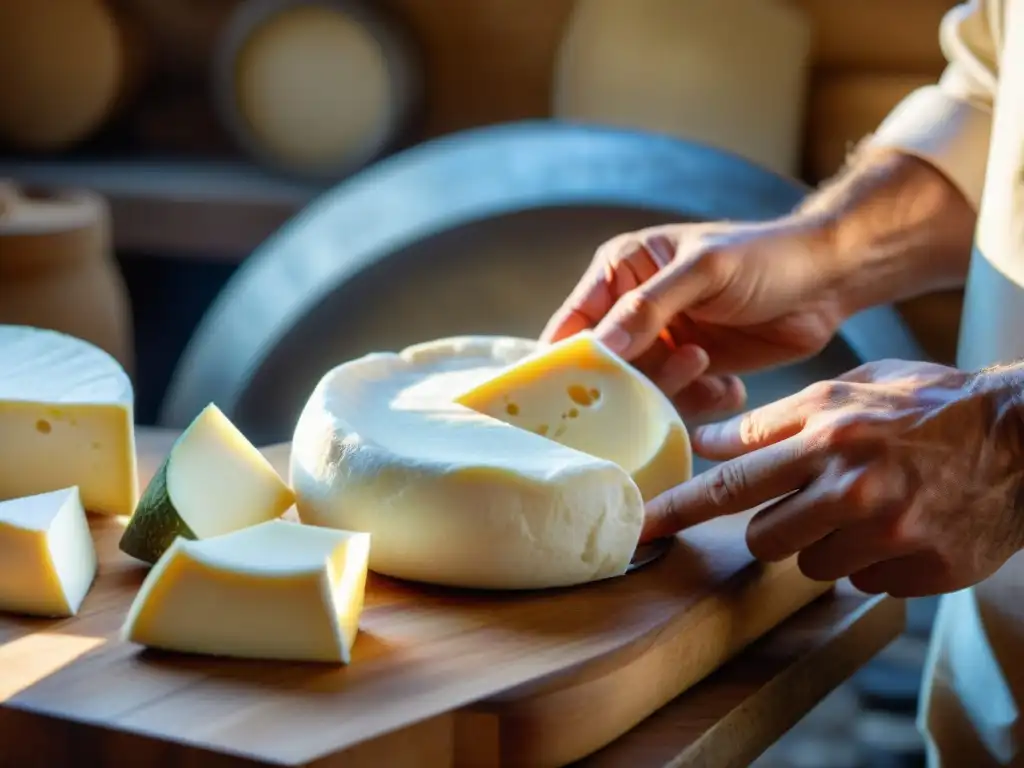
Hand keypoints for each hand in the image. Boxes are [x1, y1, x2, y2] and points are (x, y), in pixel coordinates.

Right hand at [541, 218, 846, 419]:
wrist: (829, 279)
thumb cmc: (763, 256)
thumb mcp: (703, 273)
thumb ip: (646, 310)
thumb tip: (596, 350)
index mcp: (619, 273)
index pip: (571, 325)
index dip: (567, 363)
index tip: (574, 396)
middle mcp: (631, 311)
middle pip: (603, 368)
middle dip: (634, 381)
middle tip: (683, 365)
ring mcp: (662, 344)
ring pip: (639, 391)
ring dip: (673, 391)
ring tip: (708, 366)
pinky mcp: (692, 371)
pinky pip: (676, 403)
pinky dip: (701, 402)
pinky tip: (730, 386)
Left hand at [642, 359, 1023, 597]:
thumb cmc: (930, 405)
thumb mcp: (850, 389)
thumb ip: (775, 420)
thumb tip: (708, 442)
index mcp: (829, 433)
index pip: (732, 481)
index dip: (680, 509)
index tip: (642, 528)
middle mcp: (854, 485)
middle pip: (763, 537)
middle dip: (776, 525)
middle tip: (813, 500)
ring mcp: (892, 532)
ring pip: (811, 566)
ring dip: (825, 544)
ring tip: (867, 507)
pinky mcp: (925, 569)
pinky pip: (863, 582)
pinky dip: (872, 562)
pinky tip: (902, 528)